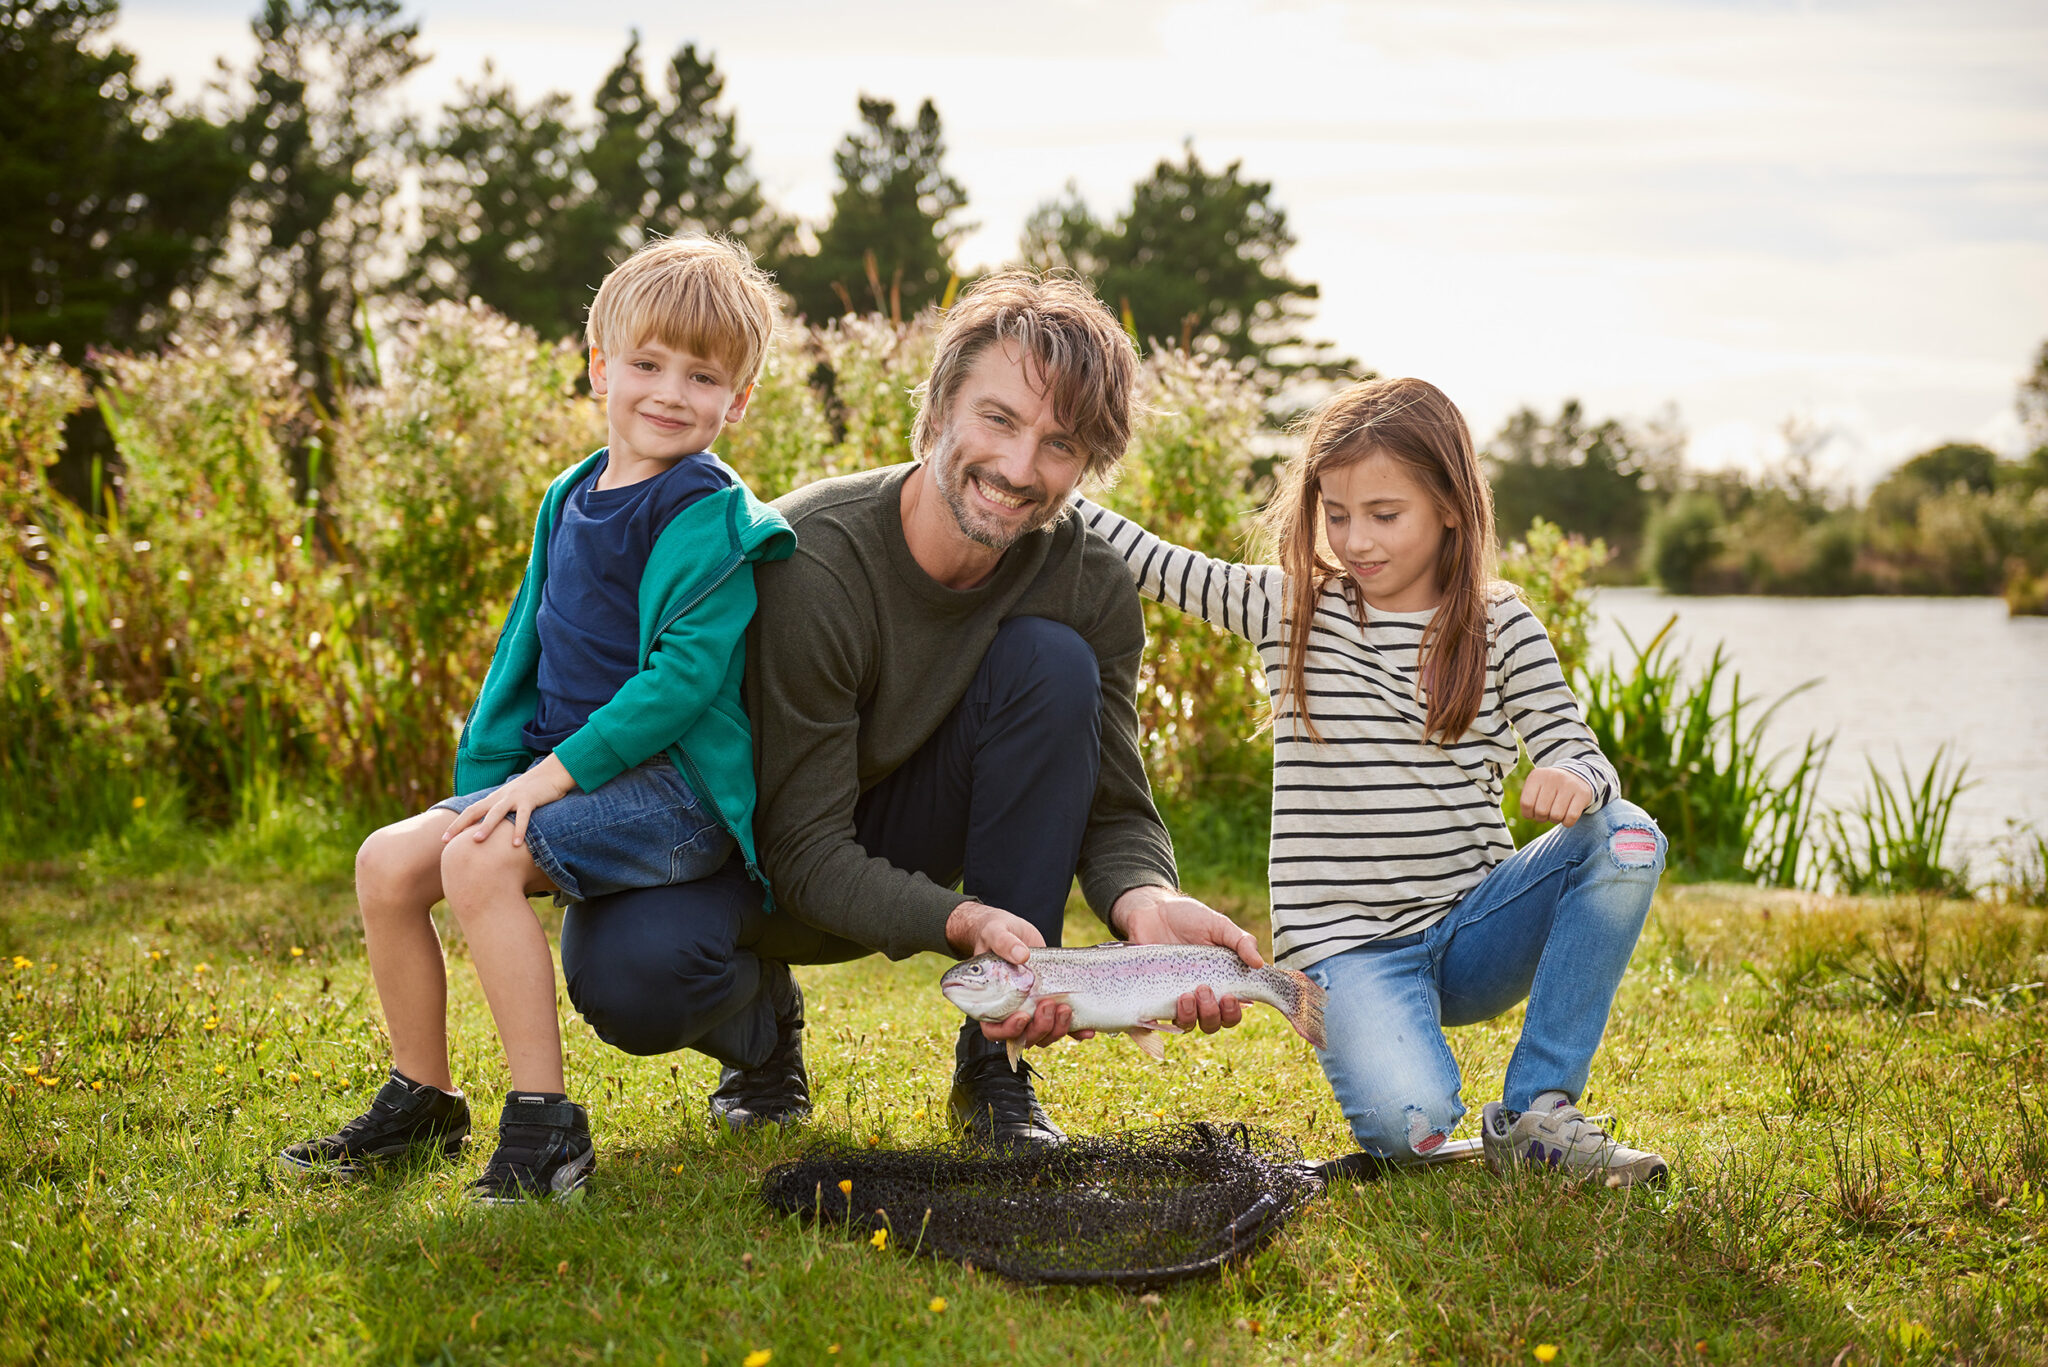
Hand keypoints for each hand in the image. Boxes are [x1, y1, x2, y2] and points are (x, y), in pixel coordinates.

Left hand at [442, 753, 575, 849]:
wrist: (552, 773)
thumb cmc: (533, 791)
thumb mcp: (514, 801)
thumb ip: (503, 813)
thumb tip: (494, 832)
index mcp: (494, 799)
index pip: (470, 811)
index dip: (456, 824)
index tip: (443, 839)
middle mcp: (500, 797)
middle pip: (476, 811)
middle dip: (460, 825)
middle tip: (446, 840)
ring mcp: (514, 797)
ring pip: (496, 813)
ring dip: (486, 826)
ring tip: (476, 841)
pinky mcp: (530, 799)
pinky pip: (523, 816)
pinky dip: (519, 830)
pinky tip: (515, 844)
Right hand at [944, 901, 1090, 1048]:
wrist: (1012, 931)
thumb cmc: (994, 934)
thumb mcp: (996, 933)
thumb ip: (1004, 943)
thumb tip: (1021, 955)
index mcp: (990, 1001)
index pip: (993, 1029)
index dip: (1008, 1030)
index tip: (1023, 1016)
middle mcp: (1010, 1011)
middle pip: (1023, 1036)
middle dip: (1039, 1027)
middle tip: (1049, 1004)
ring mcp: (1031, 1009)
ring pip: (1043, 1035)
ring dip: (1056, 1028)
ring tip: (1066, 1007)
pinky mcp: (1050, 1004)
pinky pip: (1062, 1026)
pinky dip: (1075, 1030)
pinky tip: (1087, 1029)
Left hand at [1111, 885, 1260, 1034]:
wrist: (1152, 911)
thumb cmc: (1188, 918)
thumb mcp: (1219, 925)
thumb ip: (1242, 941)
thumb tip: (1259, 964)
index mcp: (1221, 981)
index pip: (1233, 1010)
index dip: (1234, 1012)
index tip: (1230, 997)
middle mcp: (1202, 995)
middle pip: (1214, 1023)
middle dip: (1213, 1014)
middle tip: (1204, 989)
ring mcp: (1179, 997)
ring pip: (1191, 1024)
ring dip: (1193, 1016)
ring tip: (1187, 995)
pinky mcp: (1157, 997)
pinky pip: (1165, 1018)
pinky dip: (1173, 1014)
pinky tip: (1175, 998)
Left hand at [1519, 766, 1594, 826]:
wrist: (1576, 776)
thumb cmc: (1550, 787)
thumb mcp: (1536, 787)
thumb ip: (1528, 800)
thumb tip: (1529, 816)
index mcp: (1537, 776)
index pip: (1526, 803)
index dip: (1528, 814)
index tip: (1533, 813)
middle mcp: (1553, 777)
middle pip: (1541, 811)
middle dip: (1542, 818)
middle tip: (1546, 813)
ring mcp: (1569, 785)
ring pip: (1556, 816)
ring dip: (1555, 820)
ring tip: (1556, 813)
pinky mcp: (1582, 793)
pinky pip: (1571, 817)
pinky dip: (1567, 822)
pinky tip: (1566, 817)